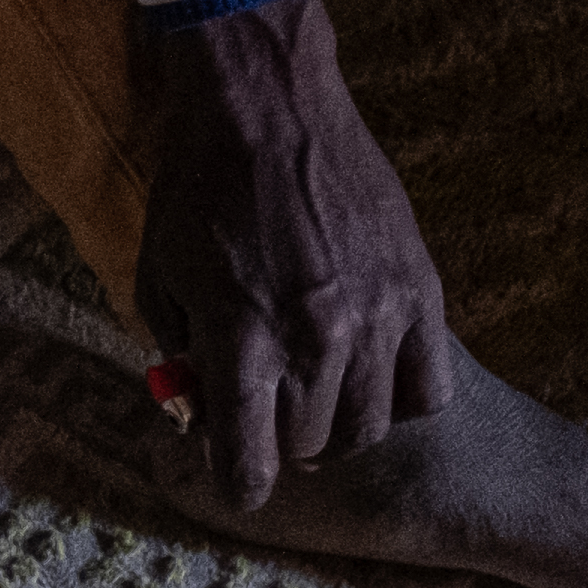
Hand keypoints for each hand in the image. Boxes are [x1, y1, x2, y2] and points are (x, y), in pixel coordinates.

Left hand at [128, 0, 456, 512]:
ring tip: (317, 398)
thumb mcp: (158, 277)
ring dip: (337, 426)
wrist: (267, 105)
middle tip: (267, 411)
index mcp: (242, 341)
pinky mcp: (418, 289)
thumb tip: (201, 413)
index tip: (236, 477)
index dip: (238, 483)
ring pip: (368, 427)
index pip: (250, 466)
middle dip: (280, 441)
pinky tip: (372, 378)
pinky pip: (429, 387)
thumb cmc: (199, 190)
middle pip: (308, 446)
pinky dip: (400, 399)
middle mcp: (315, 341)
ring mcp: (376, 317)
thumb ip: (181, 355)